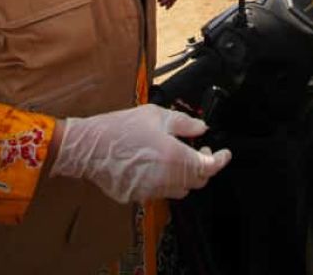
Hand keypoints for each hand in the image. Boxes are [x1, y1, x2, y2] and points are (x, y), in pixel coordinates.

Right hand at [50, 104, 230, 202]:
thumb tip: (201, 128)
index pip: (209, 167)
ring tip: (177, 158)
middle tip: (198, 150)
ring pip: (181, 190)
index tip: (224, 154)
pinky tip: (157, 166)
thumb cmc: (120, 128)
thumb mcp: (156, 115)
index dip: (220, 160)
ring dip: (186, 176)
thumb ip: (184, 123)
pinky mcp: (138, 197)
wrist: (88, 146)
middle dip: (203, 167)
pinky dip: (165, 182)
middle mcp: (166, 178)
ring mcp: (151, 190)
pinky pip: (160, 192)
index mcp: (174, 156)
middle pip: (198, 181)